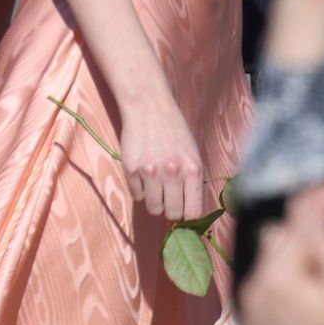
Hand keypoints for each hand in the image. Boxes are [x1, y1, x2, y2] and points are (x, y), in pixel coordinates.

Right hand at [120, 88, 204, 222]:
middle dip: (170, 210)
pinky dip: (139, 189)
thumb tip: (187, 211)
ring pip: (153, 208)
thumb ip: (191, 181)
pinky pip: (136, 195)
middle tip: (168, 199)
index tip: (184, 212)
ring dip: (154, 201)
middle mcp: (172, 173)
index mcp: (192, 170)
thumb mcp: (192, 154)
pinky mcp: (131, 170)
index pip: (192, 212)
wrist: (149, 108)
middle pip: (172, 213)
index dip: (188, 216)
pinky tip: (143, 174)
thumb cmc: (175, 131)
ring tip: (155, 186)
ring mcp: (150, 173)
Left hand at [238, 182, 323, 324]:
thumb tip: (309, 197)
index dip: (317, 206)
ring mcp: (250, 314)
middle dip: (304, 237)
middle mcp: (253, 293)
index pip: (294, 226)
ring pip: (270, 265)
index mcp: (276, 279)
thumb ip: (323, 236)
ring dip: (293, 262)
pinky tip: (310, 301)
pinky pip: (265, 291)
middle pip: (277, 241)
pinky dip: (284, 286)